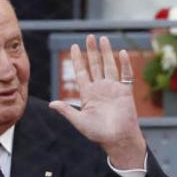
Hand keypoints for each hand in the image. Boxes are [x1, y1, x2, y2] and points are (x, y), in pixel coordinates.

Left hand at [49, 34, 146, 168]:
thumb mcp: (79, 122)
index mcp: (88, 94)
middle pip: (95, 65)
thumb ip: (67, 111)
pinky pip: (125, 75)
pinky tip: (121, 53)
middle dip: (91, 51)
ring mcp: (113, 89)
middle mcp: (100, 89)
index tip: (74, 47)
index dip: (77, 60)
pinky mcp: (125, 92)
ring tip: (103, 39)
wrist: (118, 139)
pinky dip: (124, 64)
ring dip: (106, 53)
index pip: (81, 72)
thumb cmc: (98, 133)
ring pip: (109, 66)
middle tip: (89, 37)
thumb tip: (51, 104)